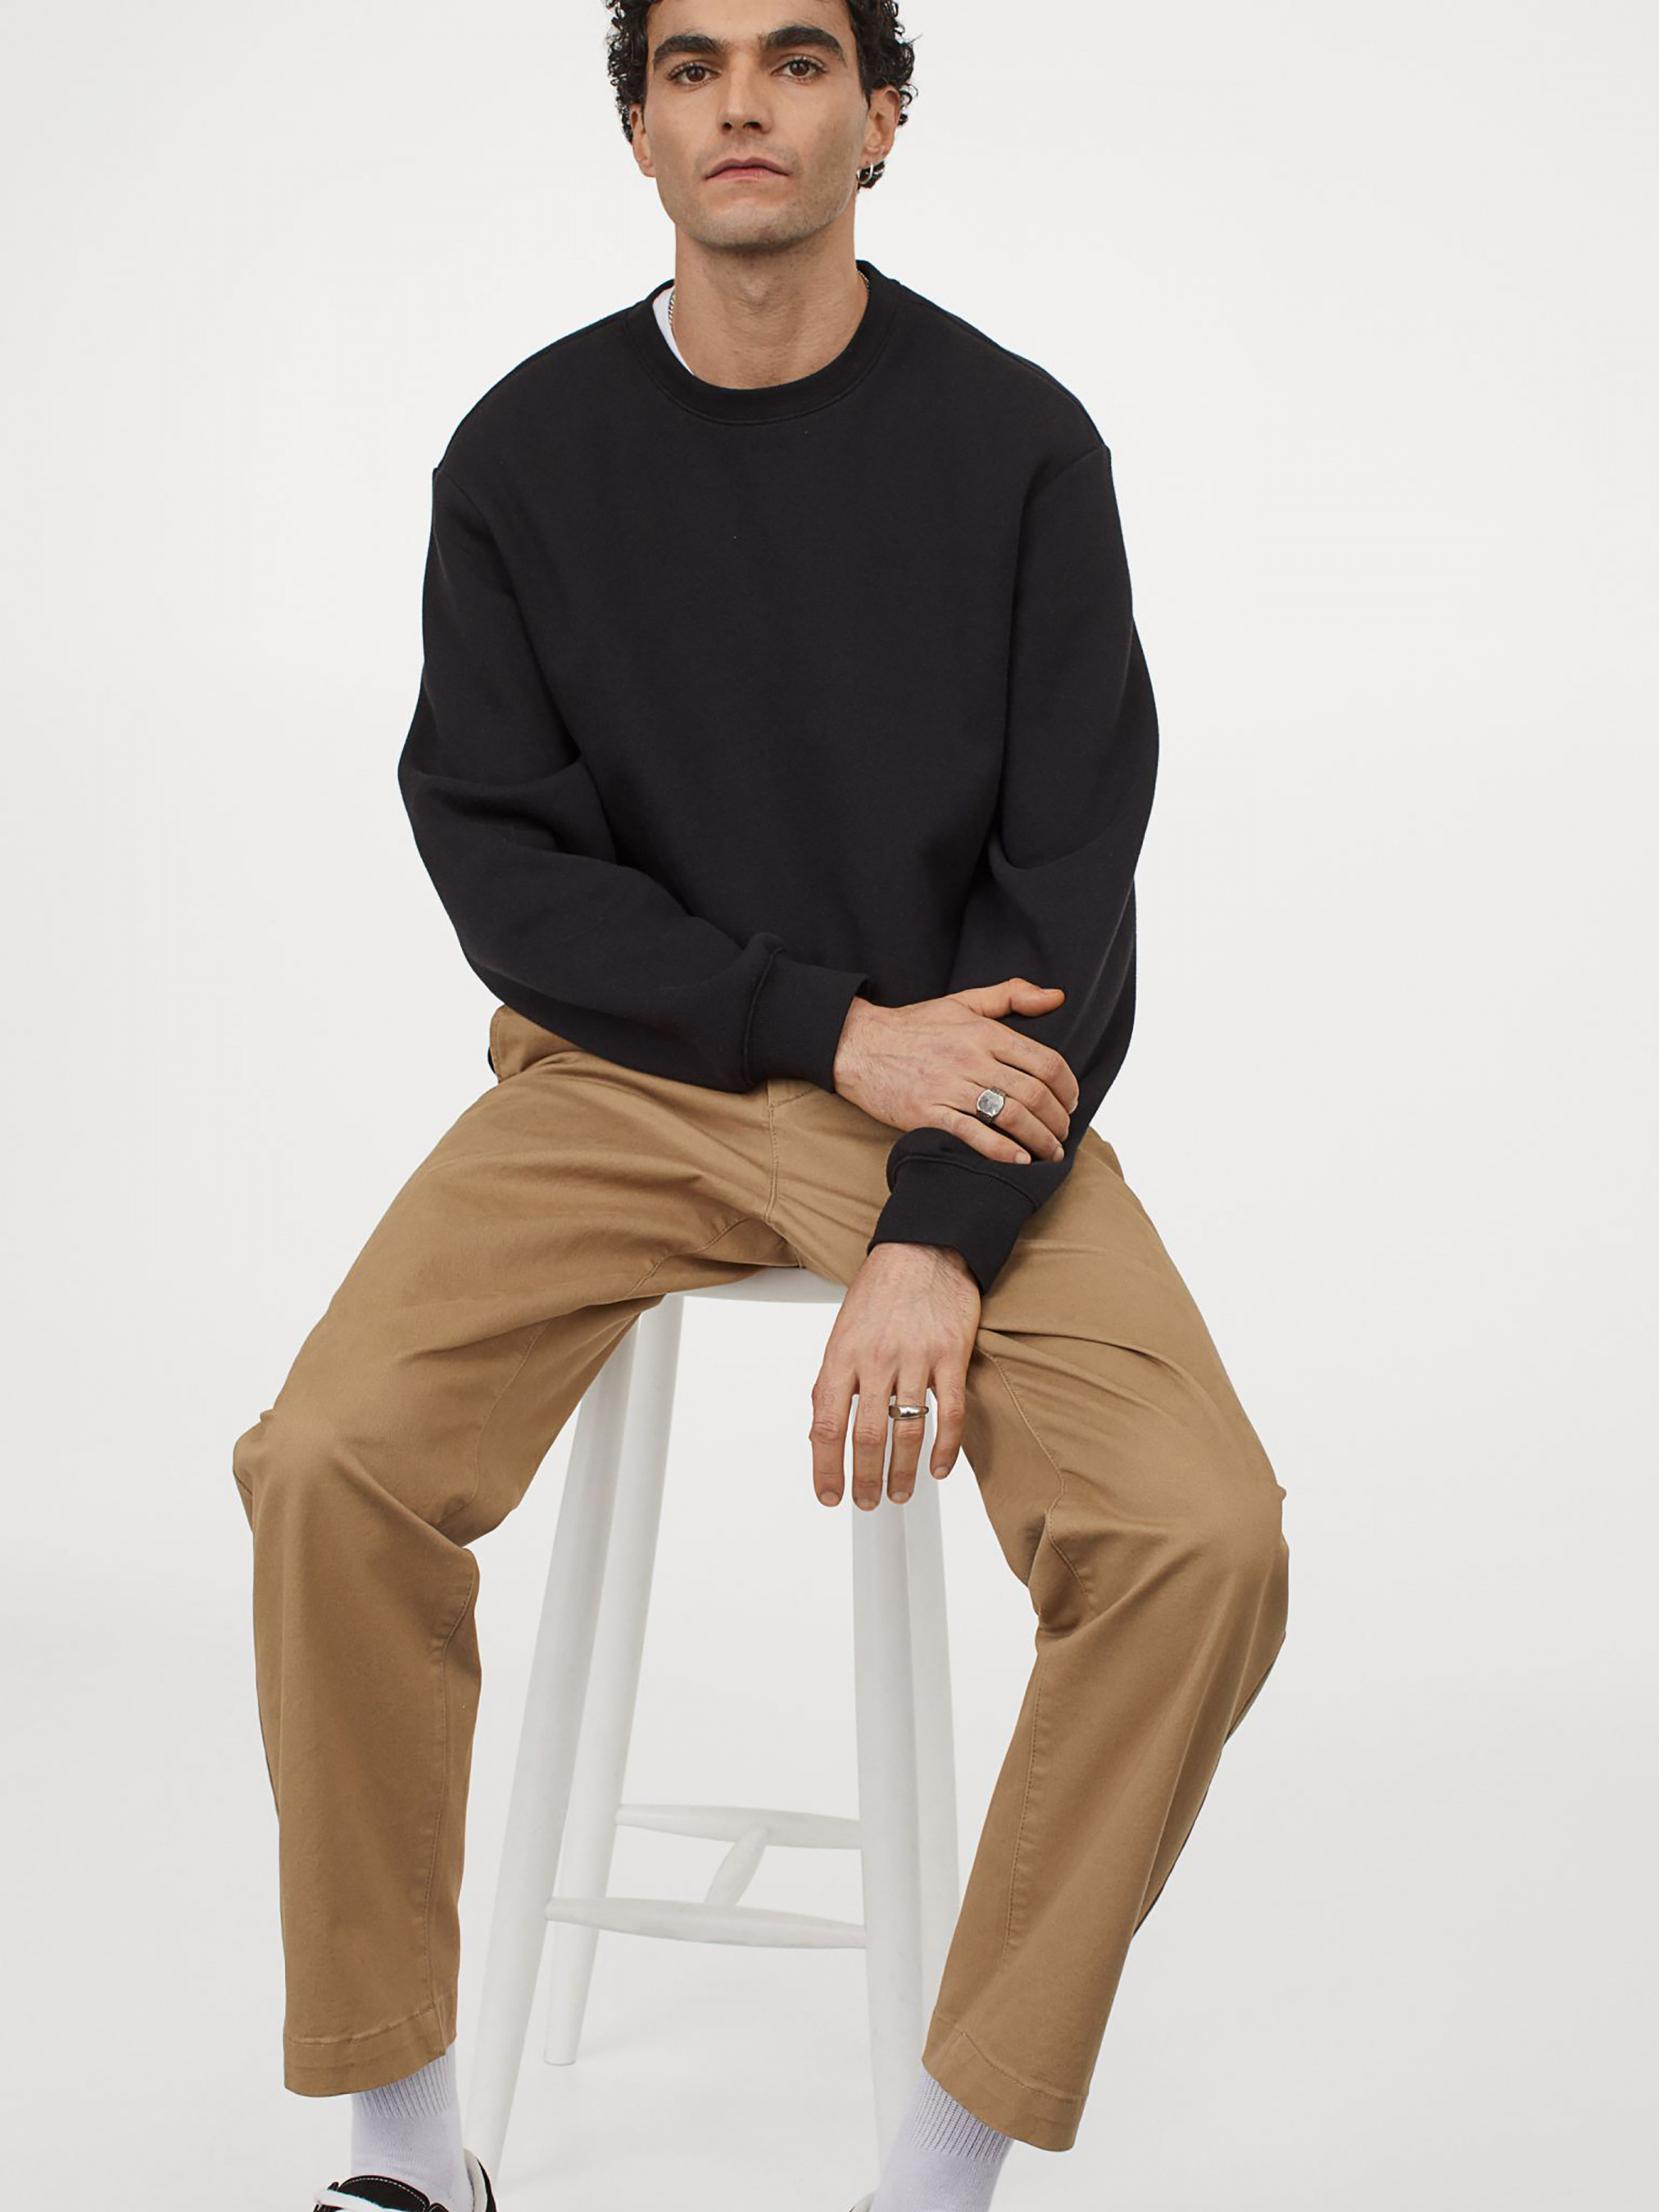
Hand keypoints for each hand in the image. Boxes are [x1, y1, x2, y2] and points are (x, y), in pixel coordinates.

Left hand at [808, 1243, 978, 1508]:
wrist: (924, 1248)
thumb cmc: (881, 1290)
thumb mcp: (841, 1332)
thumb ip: (833, 1381)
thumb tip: (820, 1430)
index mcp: (842, 1354)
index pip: (826, 1424)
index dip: (826, 1467)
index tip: (829, 1495)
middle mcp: (876, 1358)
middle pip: (867, 1435)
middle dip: (865, 1478)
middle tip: (867, 1502)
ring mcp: (916, 1357)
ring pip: (908, 1431)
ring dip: (902, 1472)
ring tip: (899, 1493)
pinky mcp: (951, 1355)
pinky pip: (950, 1413)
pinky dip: (945, 1448)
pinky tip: (940, 1468)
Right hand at [831, 979, 1079, 1167]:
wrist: (857, 1045)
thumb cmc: (914, 1026)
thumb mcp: (964, 1001)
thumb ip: (1012, 995)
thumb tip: (1057, 997)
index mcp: (985, 1032)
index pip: (1045, 1061)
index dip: (1068, 1088)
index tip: (1071, 1103)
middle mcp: (971, 1058)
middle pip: (1033, 1093)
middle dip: (1058, 1120)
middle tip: (1063, 1134)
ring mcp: (948, 1087)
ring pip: (1010, 1116)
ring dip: (1039, 1140)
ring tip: (1048, 1153)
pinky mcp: (926, 1113)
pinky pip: (972, 1134)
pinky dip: (1001, 1151)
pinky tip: (1018, 1161)